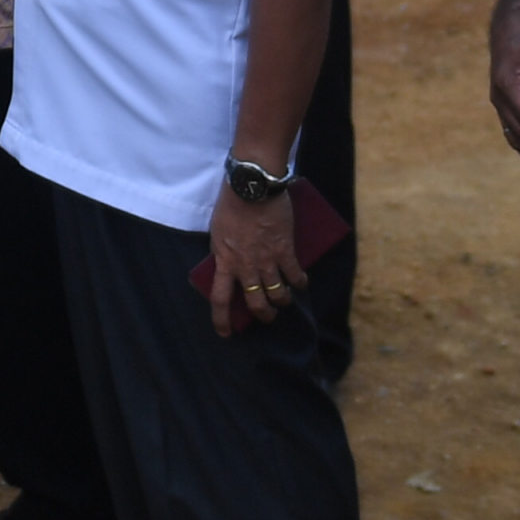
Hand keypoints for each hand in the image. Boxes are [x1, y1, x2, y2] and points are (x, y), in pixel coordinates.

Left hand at [204, 187, 301, 337]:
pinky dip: (300, 282)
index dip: (222, 320)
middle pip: (255, 303)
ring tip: (283, 301)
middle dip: (262, 315)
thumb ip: (222, 250)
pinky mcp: (285, 250)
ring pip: (277, 294)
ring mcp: (266, 260)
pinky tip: (302, 283)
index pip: (220, 299)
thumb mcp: (217, 230)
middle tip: (266, 316)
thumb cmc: (231, 204)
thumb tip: (225, 262)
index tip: (225, 333)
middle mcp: (245, 266)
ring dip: (282, 301)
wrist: (252, 187)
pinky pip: (295, 275)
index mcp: (225, 261)